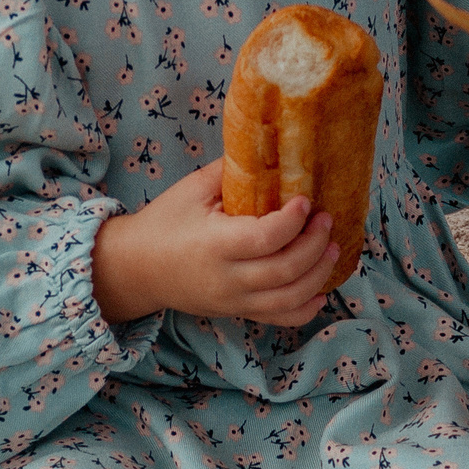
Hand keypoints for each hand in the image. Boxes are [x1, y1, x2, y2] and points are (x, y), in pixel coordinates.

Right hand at [92, 159, 339, 327]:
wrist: (136, 269)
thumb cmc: (163, 223)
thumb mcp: (191, 190)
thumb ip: (229, 171)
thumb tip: (267, 149)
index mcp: (214, 245)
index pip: (265, 239)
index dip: (292, 222)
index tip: (305, 201)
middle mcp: (227, 279)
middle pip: (285, 271)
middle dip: (315, 245)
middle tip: (326, 221)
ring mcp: (234, 302)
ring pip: (288, 299)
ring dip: (318, 275)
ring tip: (333, 249)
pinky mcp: (237, 312)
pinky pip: (279, 320)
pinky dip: (306, 308)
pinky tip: (321, 291)